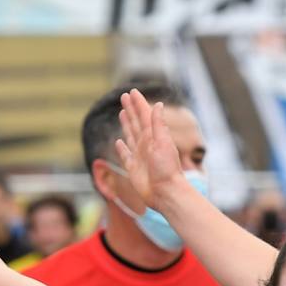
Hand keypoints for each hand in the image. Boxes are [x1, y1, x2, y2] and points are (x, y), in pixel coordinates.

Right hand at [115, 91, 188, 213]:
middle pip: (136, 122)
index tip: (132, 91)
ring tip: (122, 113)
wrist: (166, 193)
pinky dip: (121, 148)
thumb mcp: (163, 143)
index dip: (138, 103)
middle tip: (124, 96)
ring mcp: (139, 156)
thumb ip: (158, 124)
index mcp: (154, 136)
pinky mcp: (133, 168)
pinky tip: (119, 141)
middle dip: (130, 109)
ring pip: (131, 135)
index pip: (144, 115)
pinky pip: (125, 155)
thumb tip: (158, 104)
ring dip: (126, 124)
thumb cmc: (167, 169)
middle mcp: (146, 144)